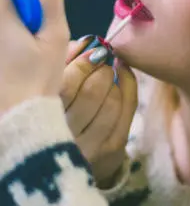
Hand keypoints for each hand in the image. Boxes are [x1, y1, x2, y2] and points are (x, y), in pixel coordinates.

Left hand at [0, 0, 69, 115]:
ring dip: (10, 18)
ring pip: (2, 12)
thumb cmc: (40, 78)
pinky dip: (8, 33)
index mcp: (2, 14)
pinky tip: (11, 55)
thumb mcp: (56, 34)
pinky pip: (0, 29)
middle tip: (24, 28)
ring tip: (18, 47)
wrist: (18, 120)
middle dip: (11, 2)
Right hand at [61, 41, 137, 187]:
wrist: (62, 162)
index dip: (82, 63)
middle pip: (92, 92)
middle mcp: (66, 137)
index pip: (67, 86)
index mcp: (44, 120)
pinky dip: (128, 85)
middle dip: (100, 68)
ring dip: (113, 78)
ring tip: (109, 68)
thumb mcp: (51, 87)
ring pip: (112, 100)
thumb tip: (84, 44)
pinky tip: (122, 74)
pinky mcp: (113, 150)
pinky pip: (127, 108)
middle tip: (102, 56)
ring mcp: (92, 147)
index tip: (90, 50)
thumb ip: (62, 63)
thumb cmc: (54, 113)